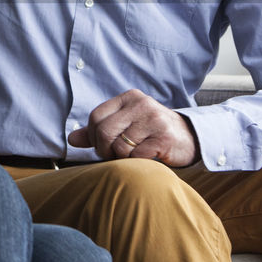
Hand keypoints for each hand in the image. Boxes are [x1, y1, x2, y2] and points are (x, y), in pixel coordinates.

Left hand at [66, 89, 199, 166]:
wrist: (189, 139)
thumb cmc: (151, 133)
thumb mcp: (126, 125)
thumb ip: (99, 131)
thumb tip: (72, 139)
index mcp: (129, 98)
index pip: (96, 117)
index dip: (93, 136)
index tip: (102, 146)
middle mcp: (141, 104)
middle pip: (104, 132)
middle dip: (104, 150)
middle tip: (114, 156)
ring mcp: (154, 120)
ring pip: (120, 147)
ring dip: (122, 158)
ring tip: (134, 155)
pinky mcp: (164, 137)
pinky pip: (136, 157)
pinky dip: (137, 163)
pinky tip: (147, 158)